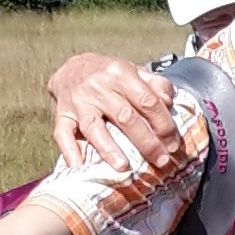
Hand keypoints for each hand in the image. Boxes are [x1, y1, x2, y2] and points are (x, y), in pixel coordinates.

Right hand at [47, 51, 182, 169]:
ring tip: (123, 167)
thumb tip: (169, 105)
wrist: (72, 67)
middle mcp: (98, 86)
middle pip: (125, 117)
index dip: (163, 124)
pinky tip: (78, 166)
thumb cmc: (110, 75)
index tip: (173, 143)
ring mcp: (78, 101)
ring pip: (94, 127)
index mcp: (120, 73)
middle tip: (161, 160)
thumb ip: (155, 85)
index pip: (147, 101)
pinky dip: (69, 151)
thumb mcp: (134, 71)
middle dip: (146, 142)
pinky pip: (62, 133)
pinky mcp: (61, 114)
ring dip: (109, 149)